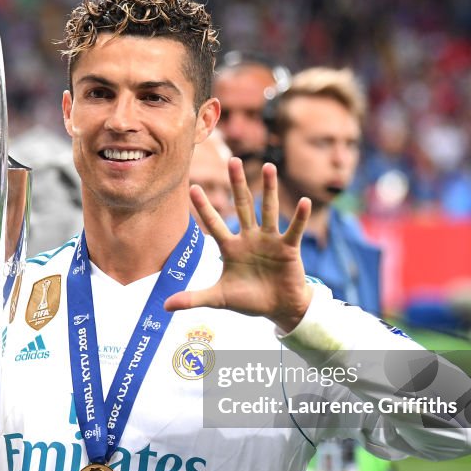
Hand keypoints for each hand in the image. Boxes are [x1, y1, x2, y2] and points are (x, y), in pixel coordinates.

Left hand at [165, 159, 312, 331]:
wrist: (278, 309)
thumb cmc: (249, 300)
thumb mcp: (219, 299)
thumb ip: (193, 299)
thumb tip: (165, 306)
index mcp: (230, 248)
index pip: (214, 224)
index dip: (204, 208)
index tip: (193, 188)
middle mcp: (249, 238)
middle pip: (242, 206)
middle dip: (237, 185)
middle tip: (232, 160)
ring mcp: (270, 241)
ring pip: (268, 210)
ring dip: (269, 189)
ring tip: (269, 167)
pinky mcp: (288, 248)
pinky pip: (293, 229)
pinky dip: (299, 217)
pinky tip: (305, 202)